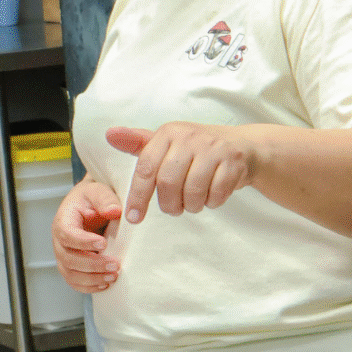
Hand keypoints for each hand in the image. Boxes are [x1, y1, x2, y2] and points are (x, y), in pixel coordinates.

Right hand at [52, 177, 122, 292]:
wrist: (89, 206)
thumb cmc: (92, 199)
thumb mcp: (99, 192)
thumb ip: (106, 199)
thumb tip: (115, 211)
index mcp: (63, 220)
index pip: (66, 233)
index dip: (83, 242)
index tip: (103, 243)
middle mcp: (59, 240)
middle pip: (68, 258)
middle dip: (92, 264)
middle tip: (115, 264)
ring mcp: (63, 255)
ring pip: (71, 274)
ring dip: (92, 278)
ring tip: (113, 276)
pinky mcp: (71, 267)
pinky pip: (74, 282)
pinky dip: (89, 287)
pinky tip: (105, 284)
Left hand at [107, 122, 252, 223]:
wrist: (241, 146)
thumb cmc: (195, 149)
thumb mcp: (165, 144)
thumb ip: (137, 144)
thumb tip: (109, 135)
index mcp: (168, 133)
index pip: (146, 168)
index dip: (138, 196)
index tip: (134, 218)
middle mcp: (189, 136)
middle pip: (168, 182)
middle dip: (169, 204)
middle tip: (173, 209)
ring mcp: (213, 148)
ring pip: (193, 191)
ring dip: (191, 206)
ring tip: (192, 203)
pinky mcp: (233, 160)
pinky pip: (217, 193)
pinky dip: (212, 202)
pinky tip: (211, 196)